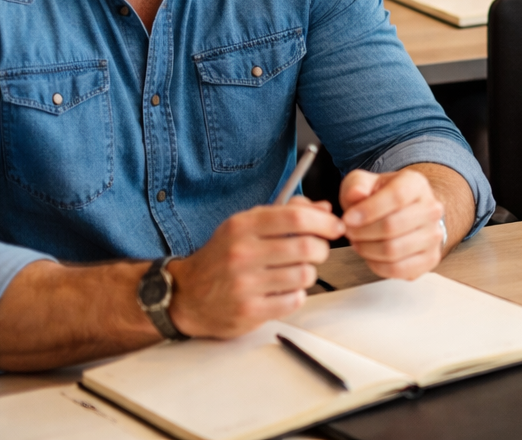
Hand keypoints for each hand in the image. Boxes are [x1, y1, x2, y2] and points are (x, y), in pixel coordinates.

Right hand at [168, 197, 342, 337]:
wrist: (185, 296)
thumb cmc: (222, 257)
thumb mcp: (245, 226)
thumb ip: (285, 213)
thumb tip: (324, 209)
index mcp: (242, 227)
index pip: (295, 218)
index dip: (324, 222)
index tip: (336, 226)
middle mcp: (242, 254)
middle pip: (306, 247)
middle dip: (321, 249)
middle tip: (317, 251)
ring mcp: (244, 284)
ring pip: (304, 275)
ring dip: (308, 273)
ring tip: (296, 272)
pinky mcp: (249, 311)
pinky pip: (294, 300)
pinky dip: (296, 295)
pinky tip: (283, 290)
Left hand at [340, 168, 447, 278]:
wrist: (407, 213)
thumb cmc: (382, 198)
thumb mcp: (365, 183)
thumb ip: (357, 185)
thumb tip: (356, 195)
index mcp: (417, 184)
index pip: (396, 196)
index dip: (368, 210)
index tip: (348, 219)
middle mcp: (432, 209)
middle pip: (393, 226)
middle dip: (362, 232)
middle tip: (349, 232)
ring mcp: (434, 235)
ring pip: (393, 250)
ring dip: (367, 249)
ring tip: (358, 242)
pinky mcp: (431, 258)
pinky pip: (398, 269)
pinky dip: (377, 265)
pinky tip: (371, 255)